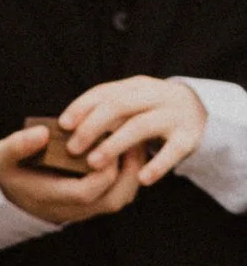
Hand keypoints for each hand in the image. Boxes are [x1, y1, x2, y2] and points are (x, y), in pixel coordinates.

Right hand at [0, 118, 147, 226]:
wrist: (7, 194)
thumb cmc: (8, 172)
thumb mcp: (3, 156)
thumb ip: (18, 145)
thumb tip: (42, 132)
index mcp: (52, 197)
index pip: (87, 191)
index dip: (102, 169)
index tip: (105, 140)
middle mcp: (73, 209)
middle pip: (114, 199)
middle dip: (129, 169)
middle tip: (131, 139)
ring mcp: (85, 209)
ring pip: (120, 198)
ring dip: (132, 172)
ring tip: (132, 143)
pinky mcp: (92, 203)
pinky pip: (118, 193)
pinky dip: (127, 174)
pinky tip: (125, 152)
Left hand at [57, 71, 207, 187]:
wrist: (203, 110)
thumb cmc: (154, 110)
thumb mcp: (133, 103)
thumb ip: (108, 110)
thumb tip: (67, 128)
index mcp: (136, 85)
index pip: (104, 92)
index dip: (81, 107)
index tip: (62, 125)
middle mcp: (155, 96)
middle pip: (119, 106)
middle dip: (92, 126)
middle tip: (73, 148)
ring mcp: (174, 115)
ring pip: (140, 126)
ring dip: (115, 144)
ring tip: (94, 163)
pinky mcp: (190, 136)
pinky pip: (173, 151)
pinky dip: (157, 164)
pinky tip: (141, 179)